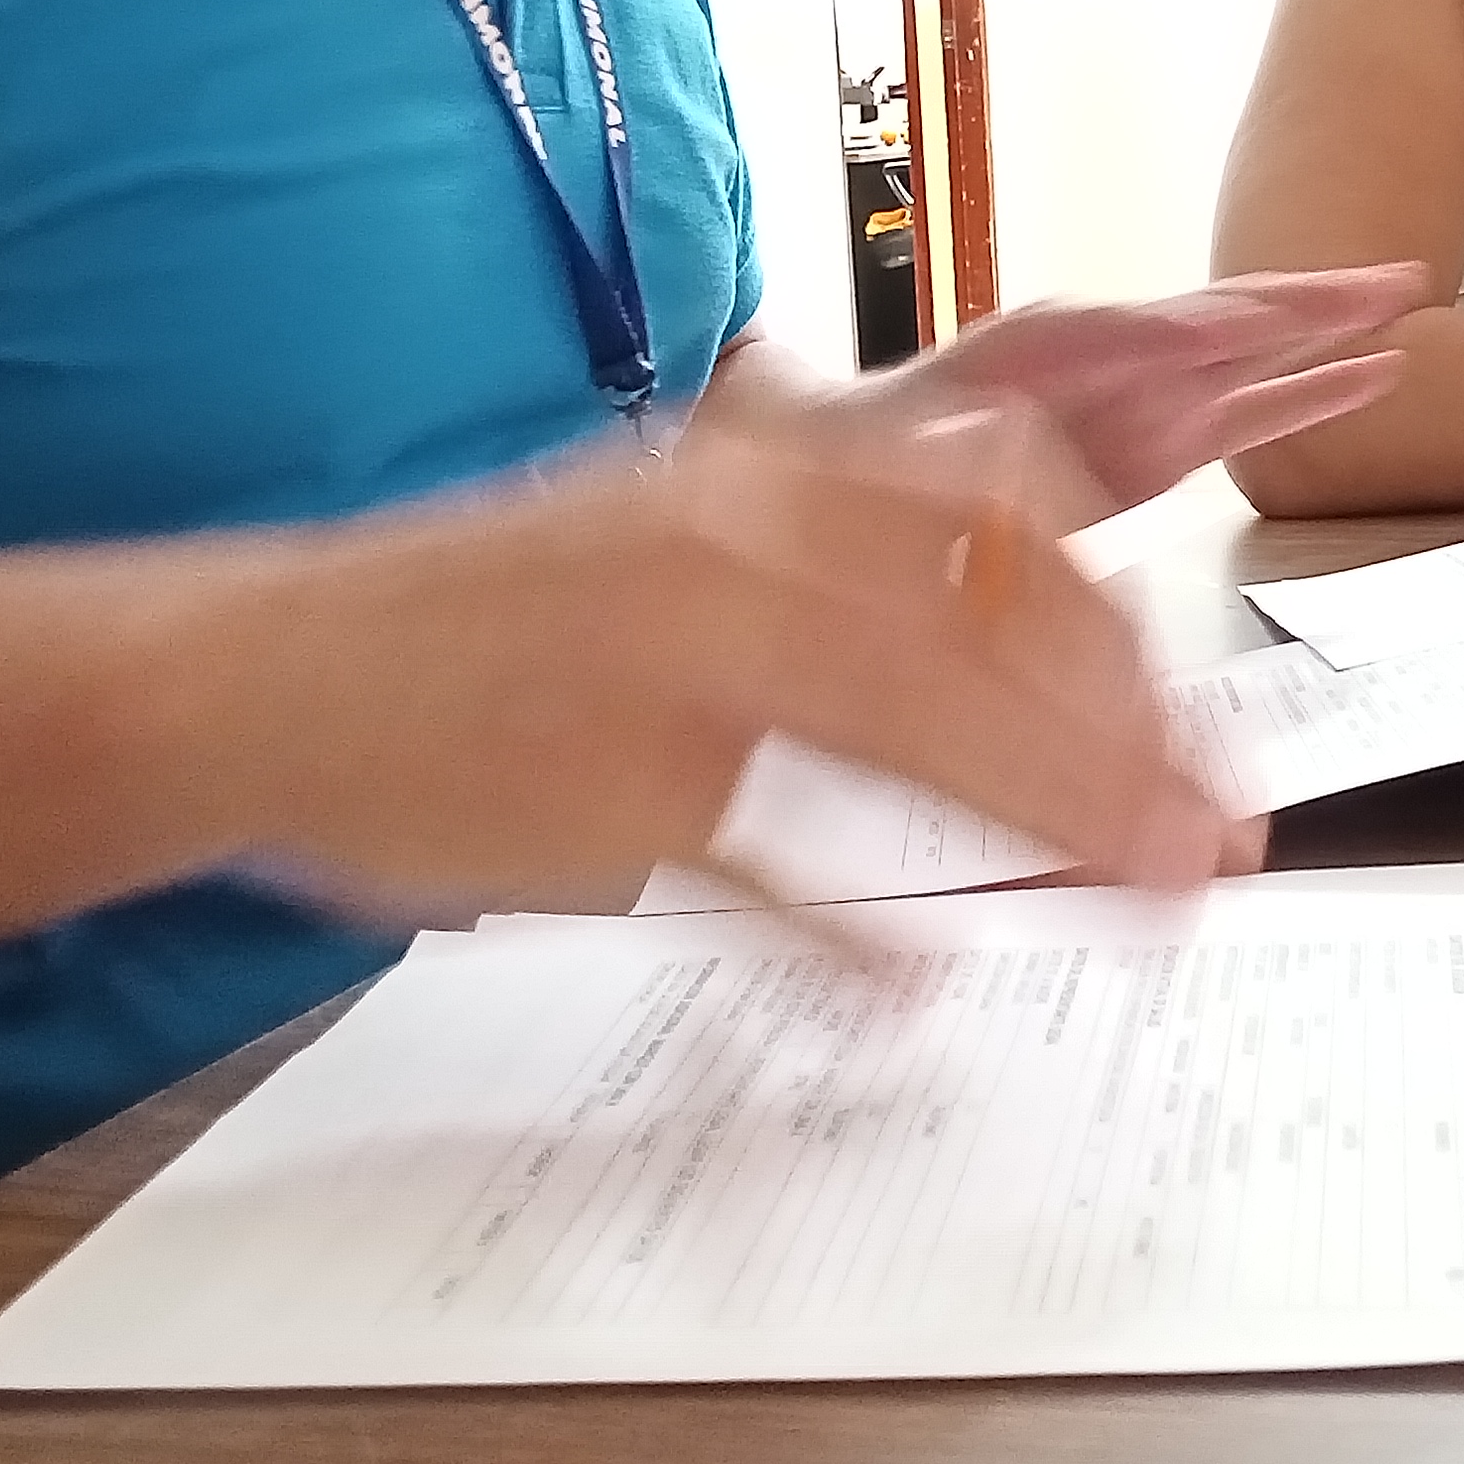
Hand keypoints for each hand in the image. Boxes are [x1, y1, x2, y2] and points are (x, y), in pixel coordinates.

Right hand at [221, 392, 1245, 921]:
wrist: (253, 666)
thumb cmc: (480, 617)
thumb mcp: (667, 526)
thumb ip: (828, 562)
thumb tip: (1003, 638)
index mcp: (759, 475)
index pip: (1008, 512)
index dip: (1121, 626)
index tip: (1186, 725)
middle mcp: (733, 546)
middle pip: (1000, 624)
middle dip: (1136, 737)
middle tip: (1211, 840)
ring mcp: (669, 667)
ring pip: (924, 728)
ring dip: (1064, 817)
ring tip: (1155, 901)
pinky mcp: (603, 793)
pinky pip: (769, 872)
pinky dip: (857, 937)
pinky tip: (918, 988)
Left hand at [855, 264, 1421, 517]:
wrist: (875, 463)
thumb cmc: (887, 445)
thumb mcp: (905, 441)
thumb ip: (950, 439)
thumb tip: (982, 437)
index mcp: (1052, 342)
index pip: (1146, 332)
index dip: (1210, 329)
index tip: (1274, 317)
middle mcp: (1116, 356)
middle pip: (1226, 320)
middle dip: (1305, 301)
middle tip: (1391, 278)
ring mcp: (1150, 399)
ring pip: (1258, 358)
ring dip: (1329, 333)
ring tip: (1406, 303)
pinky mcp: (1170, 445)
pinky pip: (1256, 415)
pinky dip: (1313, 396)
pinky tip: (1372, 378)